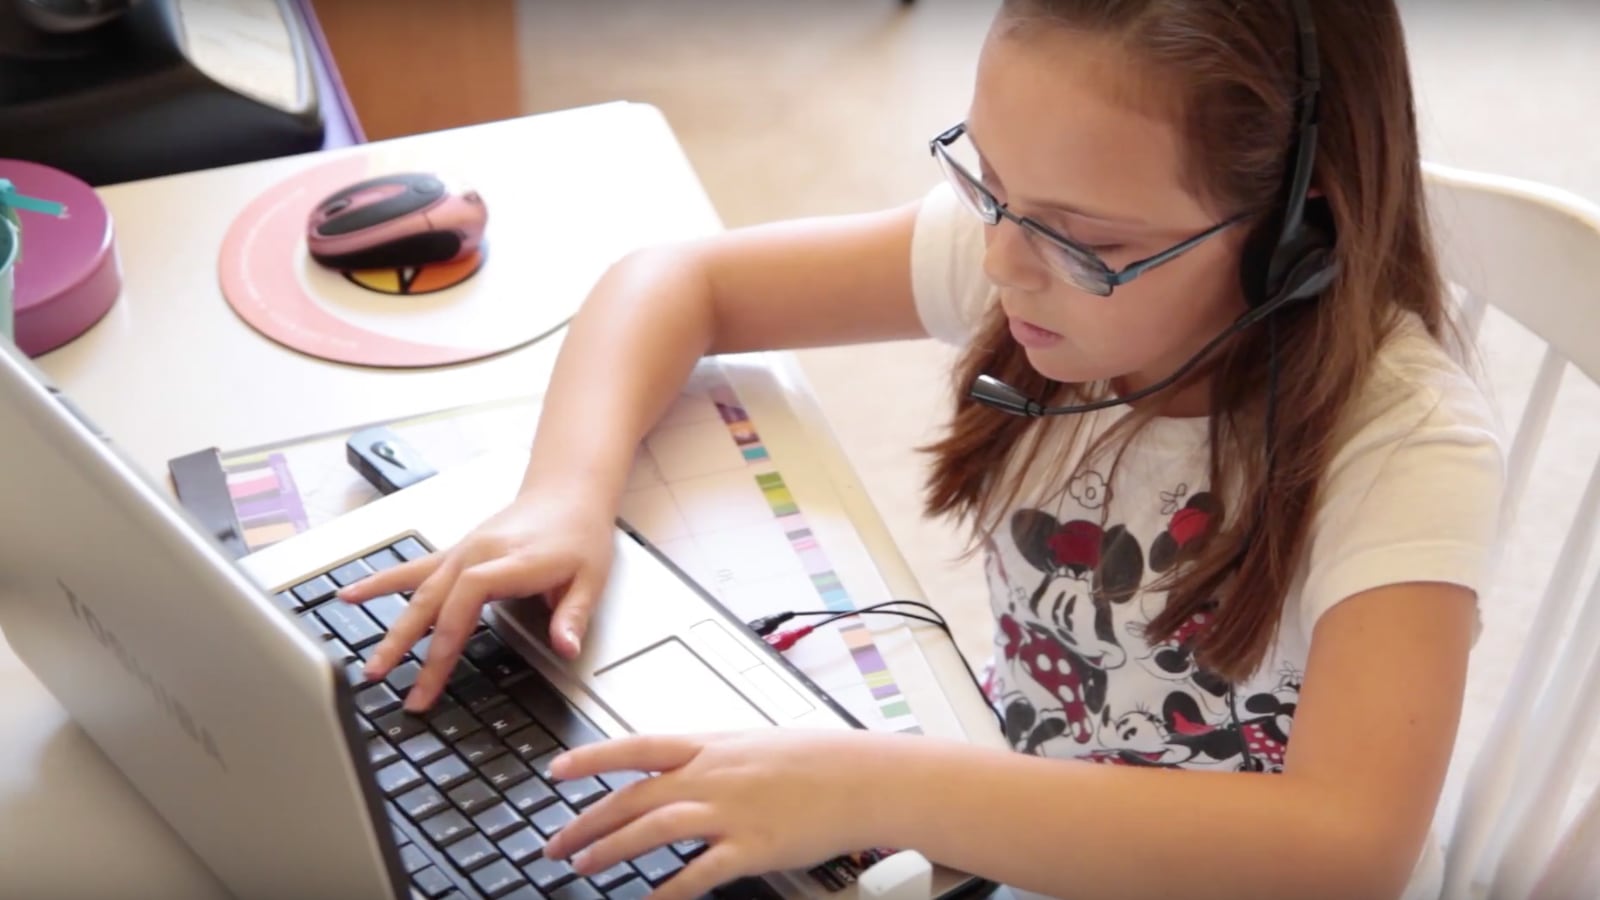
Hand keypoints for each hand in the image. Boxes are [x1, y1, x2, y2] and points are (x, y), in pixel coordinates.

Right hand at [336, 489, 615, 710]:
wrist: (567, 493)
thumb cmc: (578, 534)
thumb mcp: (591, 578)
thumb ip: (573, 615)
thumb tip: (566, 647)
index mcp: (510, 561)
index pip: (468, 595)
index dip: (448, 633)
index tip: (434, 669)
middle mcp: (477, 554)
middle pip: (434, 601)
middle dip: (409, 646)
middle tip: (391, 685)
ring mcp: (461, 552)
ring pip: (417, 593)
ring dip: (392, 630)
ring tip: (370, 664)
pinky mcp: (454, 553)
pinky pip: (411, 569)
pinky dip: (380, 582)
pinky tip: (349, 594)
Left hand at [543, 729, 897, 898]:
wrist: (863, 776)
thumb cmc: (815, 759)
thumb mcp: (752, 742)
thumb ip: (710, 756)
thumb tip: (677, 768)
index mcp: (710, 745)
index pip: (636, 747)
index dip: (592, 758)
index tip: (557, 770)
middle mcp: (712, 775)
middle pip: (633, 797)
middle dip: (587, 822)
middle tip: (555, 843)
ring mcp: (730, 811)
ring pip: (653, 829)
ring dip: (611, 849)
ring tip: (583, 866)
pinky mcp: (752, 847)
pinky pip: (699, 872)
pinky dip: (669, 889)